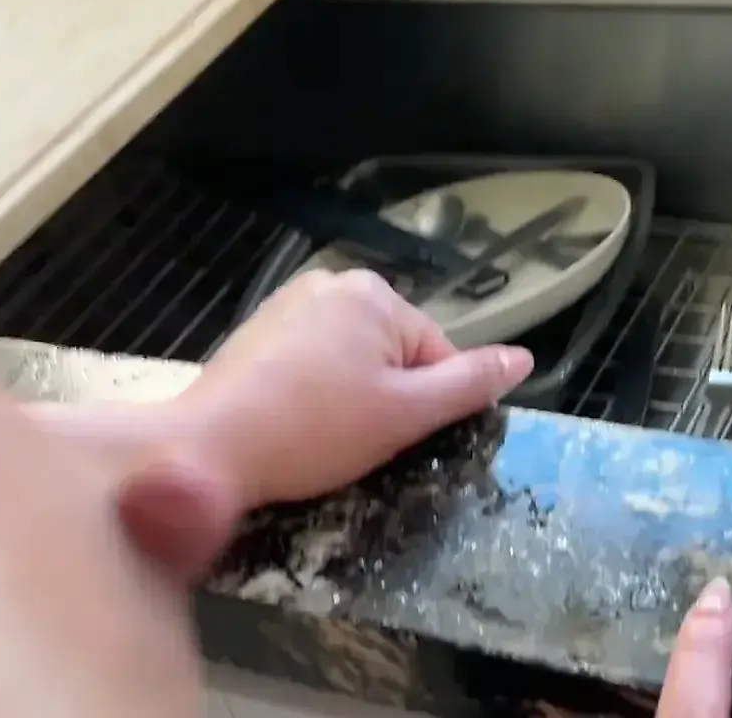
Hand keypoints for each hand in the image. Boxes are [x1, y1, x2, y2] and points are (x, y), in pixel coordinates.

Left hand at [177, 267, 534, 506]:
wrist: (206, 448)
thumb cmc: (314, 431)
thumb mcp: (405, 415)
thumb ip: (469, 384)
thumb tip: (525, 359)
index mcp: (375, 294)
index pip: (436, 353)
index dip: (426, 406)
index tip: (395, 441)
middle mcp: (331, 284)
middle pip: (392, 353)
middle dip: (385, 400)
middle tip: (356, 443)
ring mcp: (287, 305)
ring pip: (350, 361)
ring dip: (349, 399)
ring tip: (321, 439)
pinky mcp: (255, 333)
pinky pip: (310, 363)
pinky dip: (312, 395)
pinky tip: (293, 427)